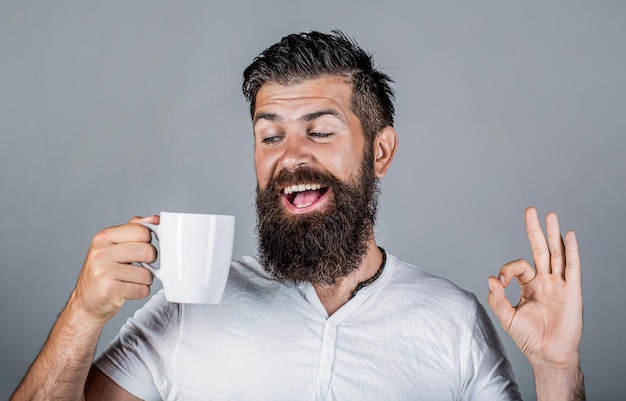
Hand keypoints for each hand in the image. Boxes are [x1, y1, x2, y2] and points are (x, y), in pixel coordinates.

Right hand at [71, 215, 158, 322]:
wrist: (86, 301)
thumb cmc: (104, 271)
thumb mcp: (115, 245)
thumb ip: (135, 229)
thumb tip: (156, 219)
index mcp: (104, 236)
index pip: (142, 231)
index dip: (149, 241)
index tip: (143, 248)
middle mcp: (101, 252)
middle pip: (148, 251)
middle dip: (150, 261)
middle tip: (140, 265)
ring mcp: (103, 271)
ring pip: (147, 273)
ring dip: (145, 280)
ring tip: (132, 279)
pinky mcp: (109, 290)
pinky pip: (141, 289)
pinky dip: (140, 292)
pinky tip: (128, 290)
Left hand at [487, 207, 582, 369]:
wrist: (548, 355)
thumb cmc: (528, 338)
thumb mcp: (506, 317)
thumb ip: (497, 298)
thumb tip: (490, 278)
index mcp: (529, 286)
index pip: (518, 266)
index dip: (507, 269)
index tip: (501, 281)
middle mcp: (545, 281)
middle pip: (540, 249)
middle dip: (534, 230)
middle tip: (530, 210)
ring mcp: (559, 284)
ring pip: (556, 253)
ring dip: (553, 234)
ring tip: (550, 215)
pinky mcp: (572, 291)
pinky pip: (572, 267)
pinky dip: (571, 251)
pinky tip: (569, 235)